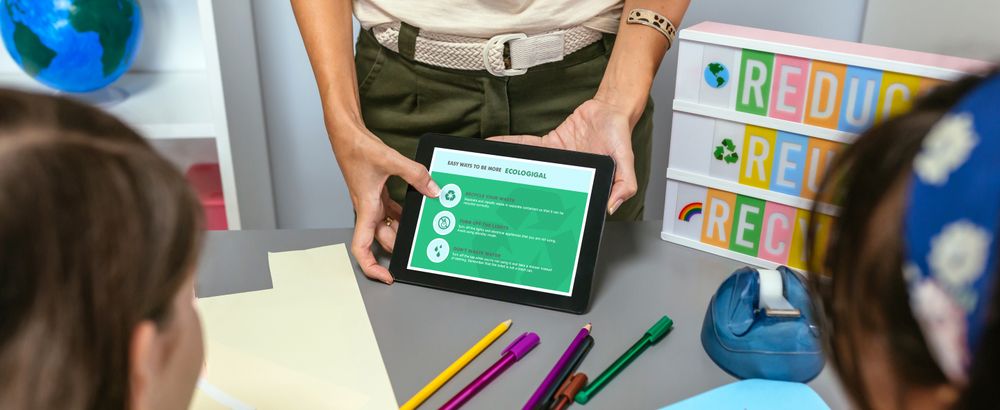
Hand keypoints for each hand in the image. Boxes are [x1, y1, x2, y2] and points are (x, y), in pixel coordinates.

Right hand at [330, 122, 439, 283]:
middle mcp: (368, 210)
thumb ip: (415, 175)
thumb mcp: (390, 160)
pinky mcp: (377, 193)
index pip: (362, 248)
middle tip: (417, 254)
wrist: (346, 134)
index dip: (372, 267)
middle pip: (380, 241)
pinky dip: (403, 215)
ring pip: (387, 227)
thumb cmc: (356, 148)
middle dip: (397, 250)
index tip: (387, 275)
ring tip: (422, 235)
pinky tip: (418, 211)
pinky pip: (391, 211)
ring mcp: (372, 202)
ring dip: (402, 233)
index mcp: (366, 209)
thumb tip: (434, 190)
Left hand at [489, 98, 636, 213]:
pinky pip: (528, 145)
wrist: (611, 109)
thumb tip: (611, 206)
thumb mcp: (626, 162)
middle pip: (542, 184)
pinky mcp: (550, 143)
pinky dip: (512, 145)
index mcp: (583, 180)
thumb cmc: (619, 136)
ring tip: (491, 173)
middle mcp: (567, 172)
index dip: (549, 209)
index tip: (534, 218)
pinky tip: (497, 145)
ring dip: (513, 167)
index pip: (565, 197)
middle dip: (524, 192)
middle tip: (503, 200)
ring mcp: (556, 158)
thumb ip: (624, 184)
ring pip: (531, 165)